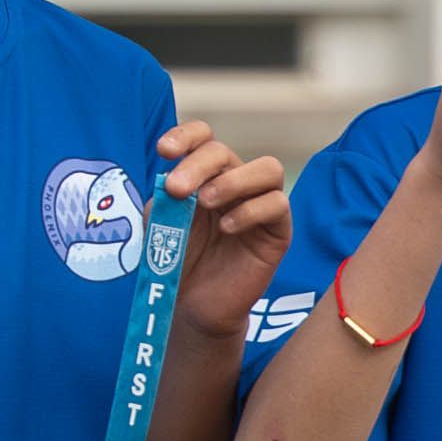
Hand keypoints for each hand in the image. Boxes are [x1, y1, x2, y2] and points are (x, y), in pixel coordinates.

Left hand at [158, 121, 290, 327]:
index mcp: (205, 175)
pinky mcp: (278, 231)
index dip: (185, 135)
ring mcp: (260, 205)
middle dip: (197, 165)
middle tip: (177, 189)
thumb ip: (166, 197)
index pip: (204, 138)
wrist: (195, 305)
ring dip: (233, 181)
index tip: (164, 151)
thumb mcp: (162, 222)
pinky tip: (227, 228)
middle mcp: (235, 183)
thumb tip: (175, 177)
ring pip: (268, 168)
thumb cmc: (179, 260)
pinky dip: (251, 211)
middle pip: (225, 152)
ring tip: (206, 203)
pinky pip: (278, 205)